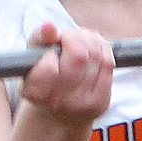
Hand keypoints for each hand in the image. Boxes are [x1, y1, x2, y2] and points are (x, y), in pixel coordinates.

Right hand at [16, 20, 118, 135]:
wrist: (60, 114)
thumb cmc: (43, 77)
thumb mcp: (33, 56)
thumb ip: (39, 38)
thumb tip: (49, 26)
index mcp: (36, 92)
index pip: (49, 67)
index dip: (51, 52)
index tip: (50, 52)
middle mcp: (58, 102)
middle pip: (78, 57)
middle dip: (75, 38)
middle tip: (69, 37)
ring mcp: (82, 104)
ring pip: (96, 56)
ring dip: (90, 40)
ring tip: (81, 41)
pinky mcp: (101, 102)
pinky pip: (108, 64)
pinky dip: (103, 50)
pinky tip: (94, 49)